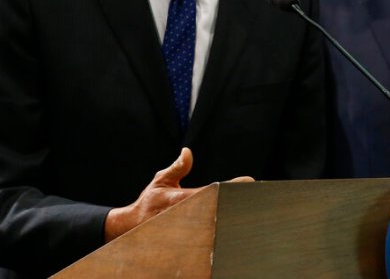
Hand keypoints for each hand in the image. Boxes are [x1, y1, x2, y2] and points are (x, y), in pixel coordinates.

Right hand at [103, 148, 254, 241]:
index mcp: (180, 199)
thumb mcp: (161, 181)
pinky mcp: (187, 238)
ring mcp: (187, 228)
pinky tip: (238, 224)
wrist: (133, 226)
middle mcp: (185, 214)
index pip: (210, 191)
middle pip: (217, 208)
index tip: (248, 181)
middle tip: (256, 194)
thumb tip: (188, 151)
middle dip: (236, 201)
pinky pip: (208, 233)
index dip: (230, 187)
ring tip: (253, 208)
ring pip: (215, 222)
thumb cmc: (149, 201)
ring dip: (232, 214)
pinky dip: (223, 227)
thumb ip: (177, 168)